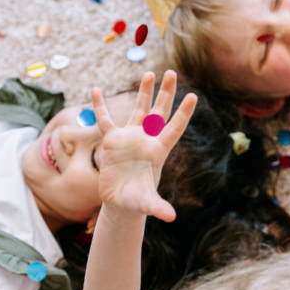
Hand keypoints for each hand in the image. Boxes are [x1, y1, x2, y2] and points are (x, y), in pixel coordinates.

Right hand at [91, 70, 196, 221]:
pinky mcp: (112, 140)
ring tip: (149, 72)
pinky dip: (100, 106)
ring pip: (139, 109)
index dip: (183, 114)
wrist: (121, 202)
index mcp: (158, 152)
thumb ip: (158, 207)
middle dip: (166, 93)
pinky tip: (96, 90)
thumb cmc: (137, 203)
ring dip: (143, 92)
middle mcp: (146, 140)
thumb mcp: (147, 204)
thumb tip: (170, 217)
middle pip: (159, 112)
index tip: (193, 96)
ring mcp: (130, 138)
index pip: (173, 128)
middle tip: (172, 72)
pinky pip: (106, 120)